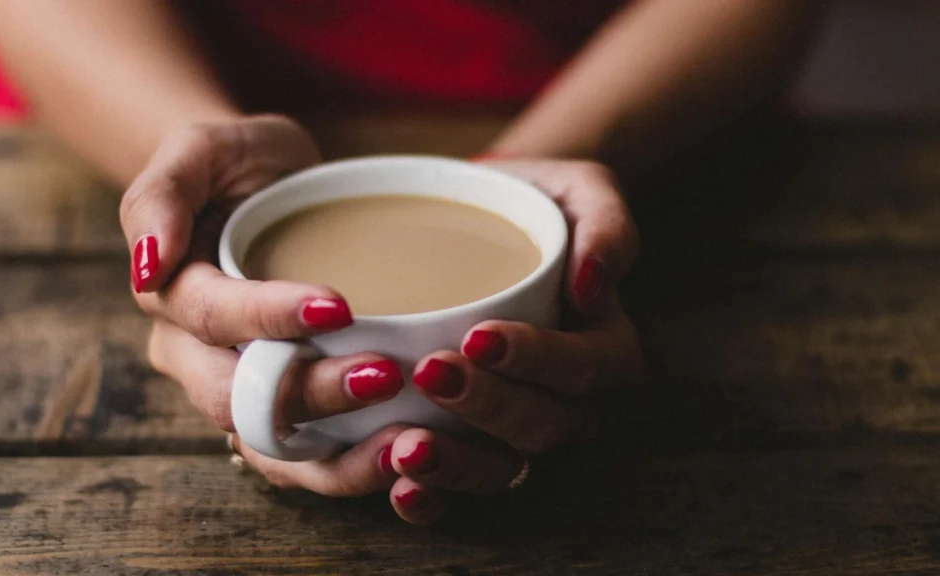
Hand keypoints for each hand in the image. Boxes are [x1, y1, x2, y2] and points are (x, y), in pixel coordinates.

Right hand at [121, 116, 416, 512]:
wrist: (269, 190)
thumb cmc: (237, 164)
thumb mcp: (200, 148)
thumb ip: (162, 193)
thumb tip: (147, 264)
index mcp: (172, 296)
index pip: (213, 317)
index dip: (270, 317)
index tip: (340, 307)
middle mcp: (196, 357)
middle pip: (240, 398)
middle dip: (313, 394)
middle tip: (385, 376)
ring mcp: (241, 390)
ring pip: (272, 449)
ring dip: (338, 458)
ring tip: (406, 443)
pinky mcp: (287, 411)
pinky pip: (308, 460)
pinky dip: (352, 469)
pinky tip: (406, 456)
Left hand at [391, 160, 641, 518]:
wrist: (475, 225)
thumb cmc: (533, 204)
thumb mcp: (580, 190)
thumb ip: (606, 224)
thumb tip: (592, 285)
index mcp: (604, 348)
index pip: (586, 369)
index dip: (539, 361)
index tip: (480, 336)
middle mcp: (569, 403)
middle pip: (545, 427)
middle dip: (490, 408)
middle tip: (433, 374)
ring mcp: (520, 431)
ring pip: (504, 470)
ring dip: (458, 467)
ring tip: (408, 448)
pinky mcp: (472, 444)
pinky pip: (462, 485)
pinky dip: (433, 497)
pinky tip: (399, 486)